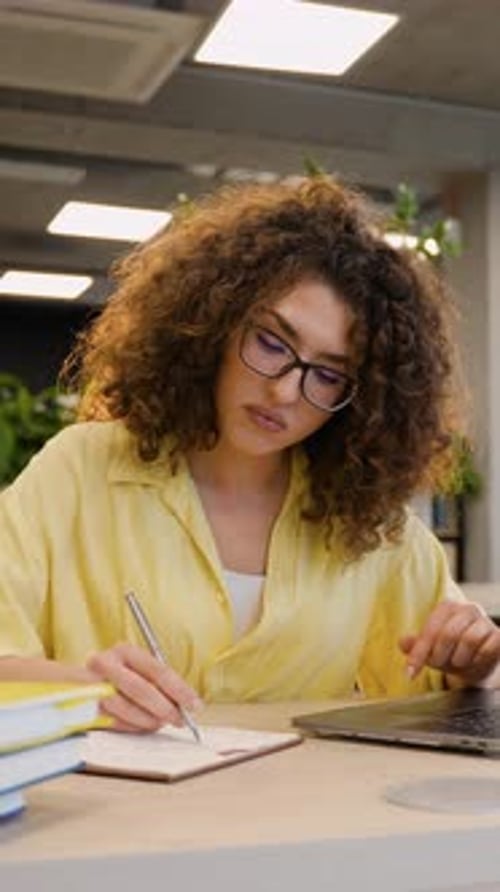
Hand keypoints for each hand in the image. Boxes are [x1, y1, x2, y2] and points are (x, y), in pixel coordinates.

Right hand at [86, 642, 201, 732]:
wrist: (72, 683)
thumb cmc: (115, 676)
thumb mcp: (136, 669)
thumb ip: (158, 682)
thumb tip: (184, 703)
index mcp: (125, 650)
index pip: (158, 670)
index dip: (179, 689)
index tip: (194, 704)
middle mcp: (106, 664)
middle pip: (141, 689)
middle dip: (165, 708)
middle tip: (179, 719)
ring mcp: (91, 685)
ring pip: (126, 707)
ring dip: (148, 720)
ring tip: (160, 723)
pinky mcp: (84, 706)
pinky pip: (113, 721)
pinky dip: (132, 726)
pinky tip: (142, 726)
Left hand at [399, 600, 499, 686]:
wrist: (478, 666)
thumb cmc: (451, 653)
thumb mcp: (430, 651)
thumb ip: (416, 646)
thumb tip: (402, 643)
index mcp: (447, 607)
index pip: (431, 629)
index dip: (419, 652)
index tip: (410, 673)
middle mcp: (468, 608)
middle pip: (449, 634)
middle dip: (439, 655)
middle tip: (439, 664)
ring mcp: (485, 620)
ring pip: (470, 640)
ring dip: (460, 658)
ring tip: (458, 661)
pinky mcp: (499, 635)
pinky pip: (488, 648)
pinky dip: (479, 659)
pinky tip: (475, 661)